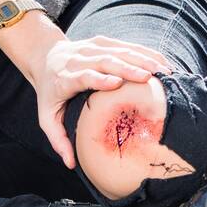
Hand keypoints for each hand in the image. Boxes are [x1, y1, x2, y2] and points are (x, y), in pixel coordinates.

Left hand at [27, 34, 172, 169]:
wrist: (43, 57)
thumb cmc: (50, 92)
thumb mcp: (46, 117)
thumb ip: (58, 140)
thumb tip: (70, 164)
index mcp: (64, 79)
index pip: (82, 76)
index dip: (97, 79)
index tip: (115, 83)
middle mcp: (77, 60)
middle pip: (103, 61)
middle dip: (126, 68)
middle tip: (149, 77)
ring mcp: (89, 48)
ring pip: (116, 50)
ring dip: (140, 59)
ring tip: (162, 70)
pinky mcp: (100, 41)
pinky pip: (123, 45)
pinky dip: (143, 52)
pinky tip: (160, 61)